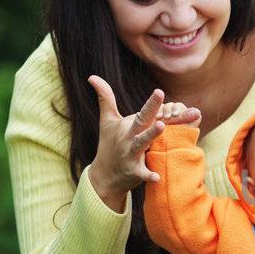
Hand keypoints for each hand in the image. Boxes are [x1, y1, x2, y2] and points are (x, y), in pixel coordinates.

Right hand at [84, 75, 197, 210]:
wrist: (104, 175)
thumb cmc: (109, 143)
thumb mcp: (107, 121)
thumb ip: (105, 98)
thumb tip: (92, 76)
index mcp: (127, 126)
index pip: (142, 113)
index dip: (152, 103)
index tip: (160, 91)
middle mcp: (129, 138)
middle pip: (142, 123)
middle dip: (150, 110)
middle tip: (161, 99)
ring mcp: (130, 155)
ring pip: (141, 143)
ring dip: (150, 135)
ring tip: (162, 125)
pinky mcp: (133, 172)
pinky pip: (142, 173)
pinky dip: (149, 175)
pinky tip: (158, 177)